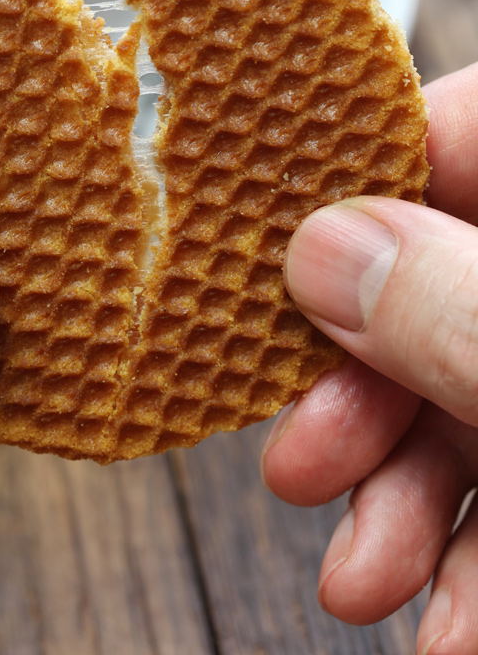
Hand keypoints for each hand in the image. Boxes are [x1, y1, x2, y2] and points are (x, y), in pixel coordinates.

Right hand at [261, 62, 477, 652]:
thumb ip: (458, 312)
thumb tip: (323, 251)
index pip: (465, 129)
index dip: (365, 166)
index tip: (276, 229)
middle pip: (439, 280)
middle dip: (361, 388)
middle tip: (301, 451)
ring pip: (463, 395)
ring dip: (400, 501)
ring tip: (361, 577)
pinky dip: (468, 559)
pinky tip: (442, 623)